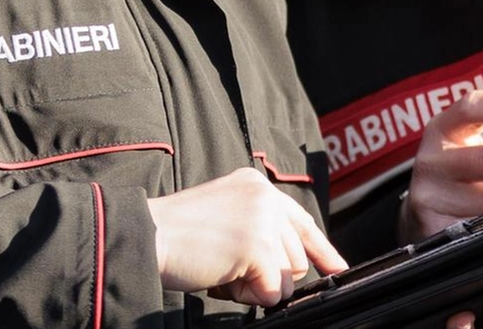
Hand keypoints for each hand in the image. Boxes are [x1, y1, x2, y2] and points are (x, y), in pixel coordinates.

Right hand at [146, 167, 347, 305]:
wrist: (145, 235)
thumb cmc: (176, 235)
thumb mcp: (225, 217)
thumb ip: (257, 227)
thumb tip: (287, 264)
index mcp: (256, 186)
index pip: (301, 220)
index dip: (321, 248)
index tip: (337, 267)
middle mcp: (265, 196)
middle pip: (297, 256)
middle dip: (268, 274)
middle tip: (227, 267)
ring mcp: (263, 219)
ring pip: (288, 276)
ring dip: (256, 285)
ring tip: (222, 269)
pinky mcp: (258, 246)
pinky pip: (272, 292)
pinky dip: (248, 295)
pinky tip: (222, 278)